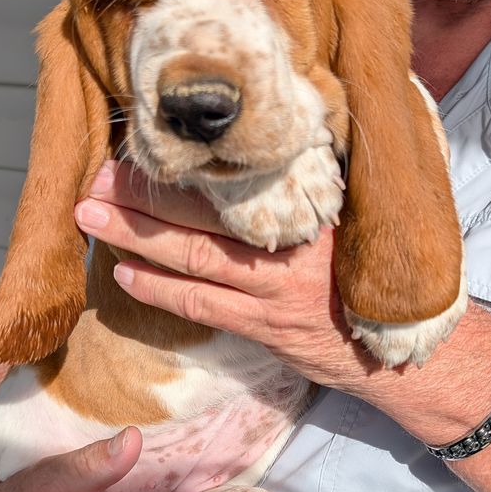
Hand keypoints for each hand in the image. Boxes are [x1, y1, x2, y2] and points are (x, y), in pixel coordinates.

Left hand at [75, 161, 382, 393]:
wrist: (400, 350)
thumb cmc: (366, 277)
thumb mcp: (347, 223)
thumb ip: (302, 195)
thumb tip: (249, 160)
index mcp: (309, 205)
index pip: (238, 175)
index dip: (185, 162)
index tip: (146, 140)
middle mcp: (290, 241)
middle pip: (202, 210)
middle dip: (143, 193)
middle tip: (95, 175)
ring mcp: (275, 287)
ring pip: (192, 255)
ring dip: (136, 236)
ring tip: (90, 216)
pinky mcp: (265, 327)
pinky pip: (202, 305)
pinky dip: (160, 289)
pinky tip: (125, 275)